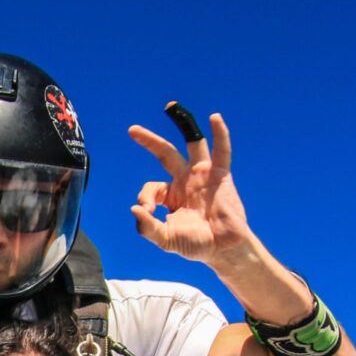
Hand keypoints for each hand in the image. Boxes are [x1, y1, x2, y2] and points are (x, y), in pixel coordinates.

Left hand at [128, 107, 254, 265]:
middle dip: (149, 141)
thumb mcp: (166, 239)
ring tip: (170, 107)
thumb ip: (147, 228)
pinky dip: (220, 134)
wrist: (222, 248)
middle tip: (132, 130)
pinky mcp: (220, 175)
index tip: (148, 212)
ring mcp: (203, 175)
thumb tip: (134, 209)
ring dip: (183, 124)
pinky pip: (221, 151)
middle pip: (165, 153)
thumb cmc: (195, 244)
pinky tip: (214, 118)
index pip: (151, 187)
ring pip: (192, 143)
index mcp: (171, 194)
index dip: (145, 198)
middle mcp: (185, 180)